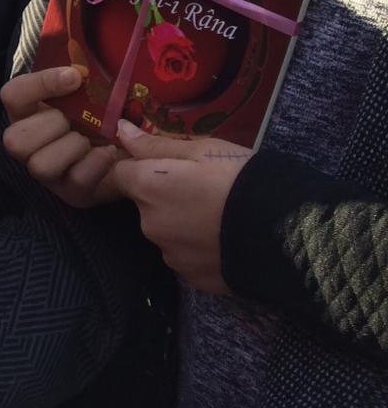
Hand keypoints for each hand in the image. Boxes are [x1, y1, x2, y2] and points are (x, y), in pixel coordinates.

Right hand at [1, 66, 122, 207]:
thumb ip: (79, 81)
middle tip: (77, 118)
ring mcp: (47, 173)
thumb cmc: (106, 116)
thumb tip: (79, 71)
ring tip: (91, 139)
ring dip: (73, 146)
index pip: (12, 94)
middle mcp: (29, 145)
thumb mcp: (90, 93)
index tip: (74, 77)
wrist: (135, 151)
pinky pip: (76, 178)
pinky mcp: (71, 193)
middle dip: (52, 124)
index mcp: (28, 113)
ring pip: (40, 165)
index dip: (39, 84)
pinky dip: (97, 162)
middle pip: (14, 139)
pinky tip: (108, 153)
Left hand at [111, 121, 249, 293]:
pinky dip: (198, 247)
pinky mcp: (192, 278)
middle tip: (204, 189)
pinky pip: (186, 256)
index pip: (120, 173)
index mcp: (147, 188)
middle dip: (164, 196)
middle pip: (144, 204)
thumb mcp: (202, 150)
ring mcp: (170, 255)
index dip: (139, 167)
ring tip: (219, 216)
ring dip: (181, 223)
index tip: (167, 167)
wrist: (287, 232)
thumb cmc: (242, 179)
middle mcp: (150, 224)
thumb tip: (121, 130)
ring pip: (166, 231)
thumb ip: (156, 144)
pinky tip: (225, 239)